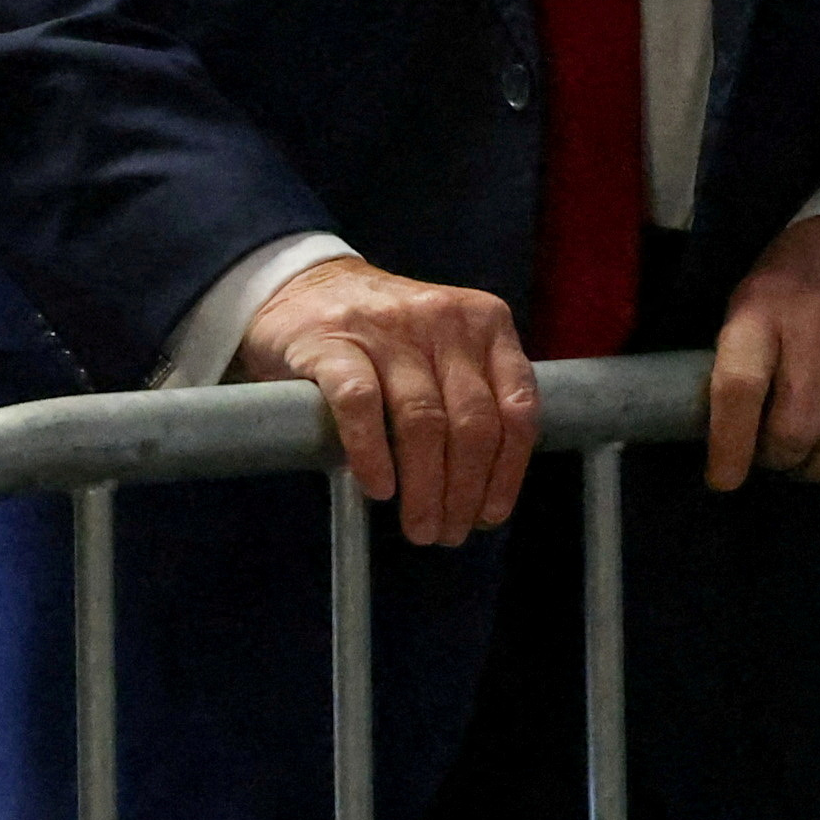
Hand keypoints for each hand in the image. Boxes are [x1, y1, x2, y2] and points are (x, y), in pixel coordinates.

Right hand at [234, 259, 538, 546]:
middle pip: (472, 422)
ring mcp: (387, 327)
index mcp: (485, 321)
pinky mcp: (333, 342)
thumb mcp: (446, 348)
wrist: (302, 287)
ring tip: (418, 527)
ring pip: (422, 422)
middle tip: (448, 533)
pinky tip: (378, 488)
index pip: (517, 407)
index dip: (508, 473)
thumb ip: (475, 394)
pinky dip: (372, 455)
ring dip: (425, 489)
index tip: (490, 515)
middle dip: (464, 491)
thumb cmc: (386, 335)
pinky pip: (360, 406)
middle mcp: (443, 319)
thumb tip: (486, 490)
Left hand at [703, 214, 819, 490]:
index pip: (739, 388)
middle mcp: (817, 325)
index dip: (729, 445)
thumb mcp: (755, 297)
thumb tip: (729, 437)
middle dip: (781, 461)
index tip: (724, 479)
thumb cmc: (801, 275)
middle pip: (796, 428)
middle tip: (777, 461)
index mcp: (762, 307)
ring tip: (812, 466)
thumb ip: (742, 358)